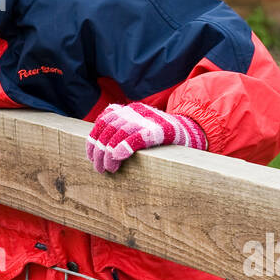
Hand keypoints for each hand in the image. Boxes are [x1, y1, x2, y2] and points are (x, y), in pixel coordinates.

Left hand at [87, 102, 206, 173]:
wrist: (189, 131)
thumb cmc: (159, 136)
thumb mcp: (137, 129)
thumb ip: (120, 133)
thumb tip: (97, 150)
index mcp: (129, 109)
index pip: (103, 121)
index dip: (93, 140)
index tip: (91, 156)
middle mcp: (135, 111)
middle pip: (108, 129)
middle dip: (99, 151)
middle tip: (100, 169)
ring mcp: (147, 119)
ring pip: (118, 134)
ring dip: (109, 155)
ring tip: (109, 169)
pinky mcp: (158, 130)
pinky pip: (137, 137)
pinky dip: (124, 147)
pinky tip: (117, 157)